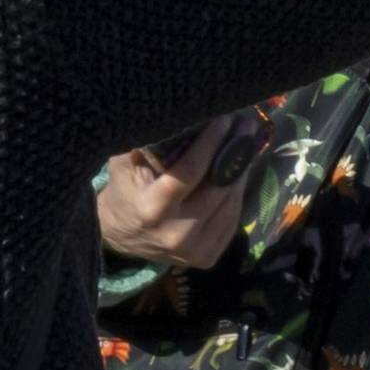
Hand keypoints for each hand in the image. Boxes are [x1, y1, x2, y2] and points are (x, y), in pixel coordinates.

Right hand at [95, 126, 257, 271]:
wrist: (122, 236)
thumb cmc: (125, 191)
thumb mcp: (124, 164)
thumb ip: (145, 141)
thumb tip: (174, 112)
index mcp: (152, 210)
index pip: (189, 172)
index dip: (210, 144)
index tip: (224, 119)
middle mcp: (175, 234)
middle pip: (217, 188)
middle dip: (234, 152)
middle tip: (245, 124)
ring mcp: (194, 250)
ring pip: (230, 203)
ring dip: (241, 171)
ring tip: (246, 143)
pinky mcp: (207, 257)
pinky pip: (232, 219)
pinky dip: (236, 194)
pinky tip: (239, 172)